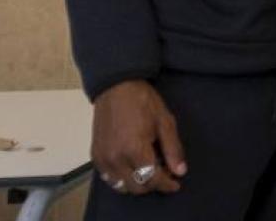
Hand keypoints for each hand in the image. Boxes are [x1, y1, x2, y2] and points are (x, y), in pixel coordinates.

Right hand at [90, 80, 185, 195]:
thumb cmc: (143, 101)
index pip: (152, 179)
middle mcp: (116, 159)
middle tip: (164, 172)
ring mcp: (103, 159)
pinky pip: (108, 178)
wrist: (116, 87)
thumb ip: (173, 149)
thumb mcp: (165, 122)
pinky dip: (122, 178)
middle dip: (153, 184)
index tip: (176, 183)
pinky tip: (133, 166)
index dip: (166, 184)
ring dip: (137, 183)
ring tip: (149, 169)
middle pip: (137, 187)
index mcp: (134, 149)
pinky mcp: (95, 156)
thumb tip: (180, 171)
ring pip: (121, 186)